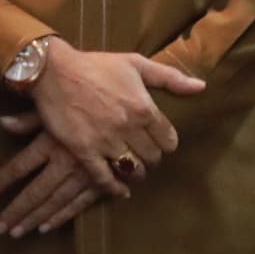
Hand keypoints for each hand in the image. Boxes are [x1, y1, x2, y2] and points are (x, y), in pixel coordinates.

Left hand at [0, 116, 139, 236]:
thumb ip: (29, 119)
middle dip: (16, 211)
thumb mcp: (58, 105)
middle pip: (35, 192)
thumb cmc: (90, 101)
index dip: (0, 182)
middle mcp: (65, 162)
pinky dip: (62, 217)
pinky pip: (79, 204)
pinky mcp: (101, 182)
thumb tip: (2, 123)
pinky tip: (46, 228)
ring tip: (16, 233)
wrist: (131, 107)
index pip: (18, 167)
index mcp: (51, 142)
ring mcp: (83, 175)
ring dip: (34, 218)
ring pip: (54, 202)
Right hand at [26, 47, 204, 170]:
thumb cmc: (95, 65)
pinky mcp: (84, 151)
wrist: (53, 71)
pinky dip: (114, 187)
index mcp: (144, 108)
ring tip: (132, 168)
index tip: (159, 142)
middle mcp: (128, 128)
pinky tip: (120, 190)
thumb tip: (201, 87)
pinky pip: (104, 177)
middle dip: (151, 158)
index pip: (169, 140)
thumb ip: (170, 77)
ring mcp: (106, 141)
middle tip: (145, 155)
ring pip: (132, 169)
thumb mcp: (134, 63)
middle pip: (152, 157)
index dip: (166, 143)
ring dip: (135, 172)